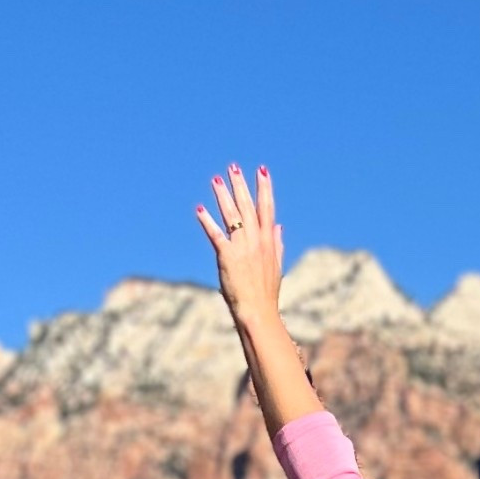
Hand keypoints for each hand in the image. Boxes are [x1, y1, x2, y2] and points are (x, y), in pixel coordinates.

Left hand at [196, 163, 283, 326]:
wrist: (258, 311)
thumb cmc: (266, 293)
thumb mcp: (276, 266)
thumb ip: (277, 244)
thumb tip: (279, 227)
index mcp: (268, 241)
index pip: (267, 208)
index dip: (264, 188)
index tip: (261, 170)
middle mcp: (256, 240)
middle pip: (247, 206)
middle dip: (240, 185)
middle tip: (233, 167)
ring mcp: (242, 247)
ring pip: (231, 215)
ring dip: (223, 196)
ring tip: (216, 180)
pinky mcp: (227, 256)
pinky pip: (215, 234)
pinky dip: (207, 221)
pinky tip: (200, 209)